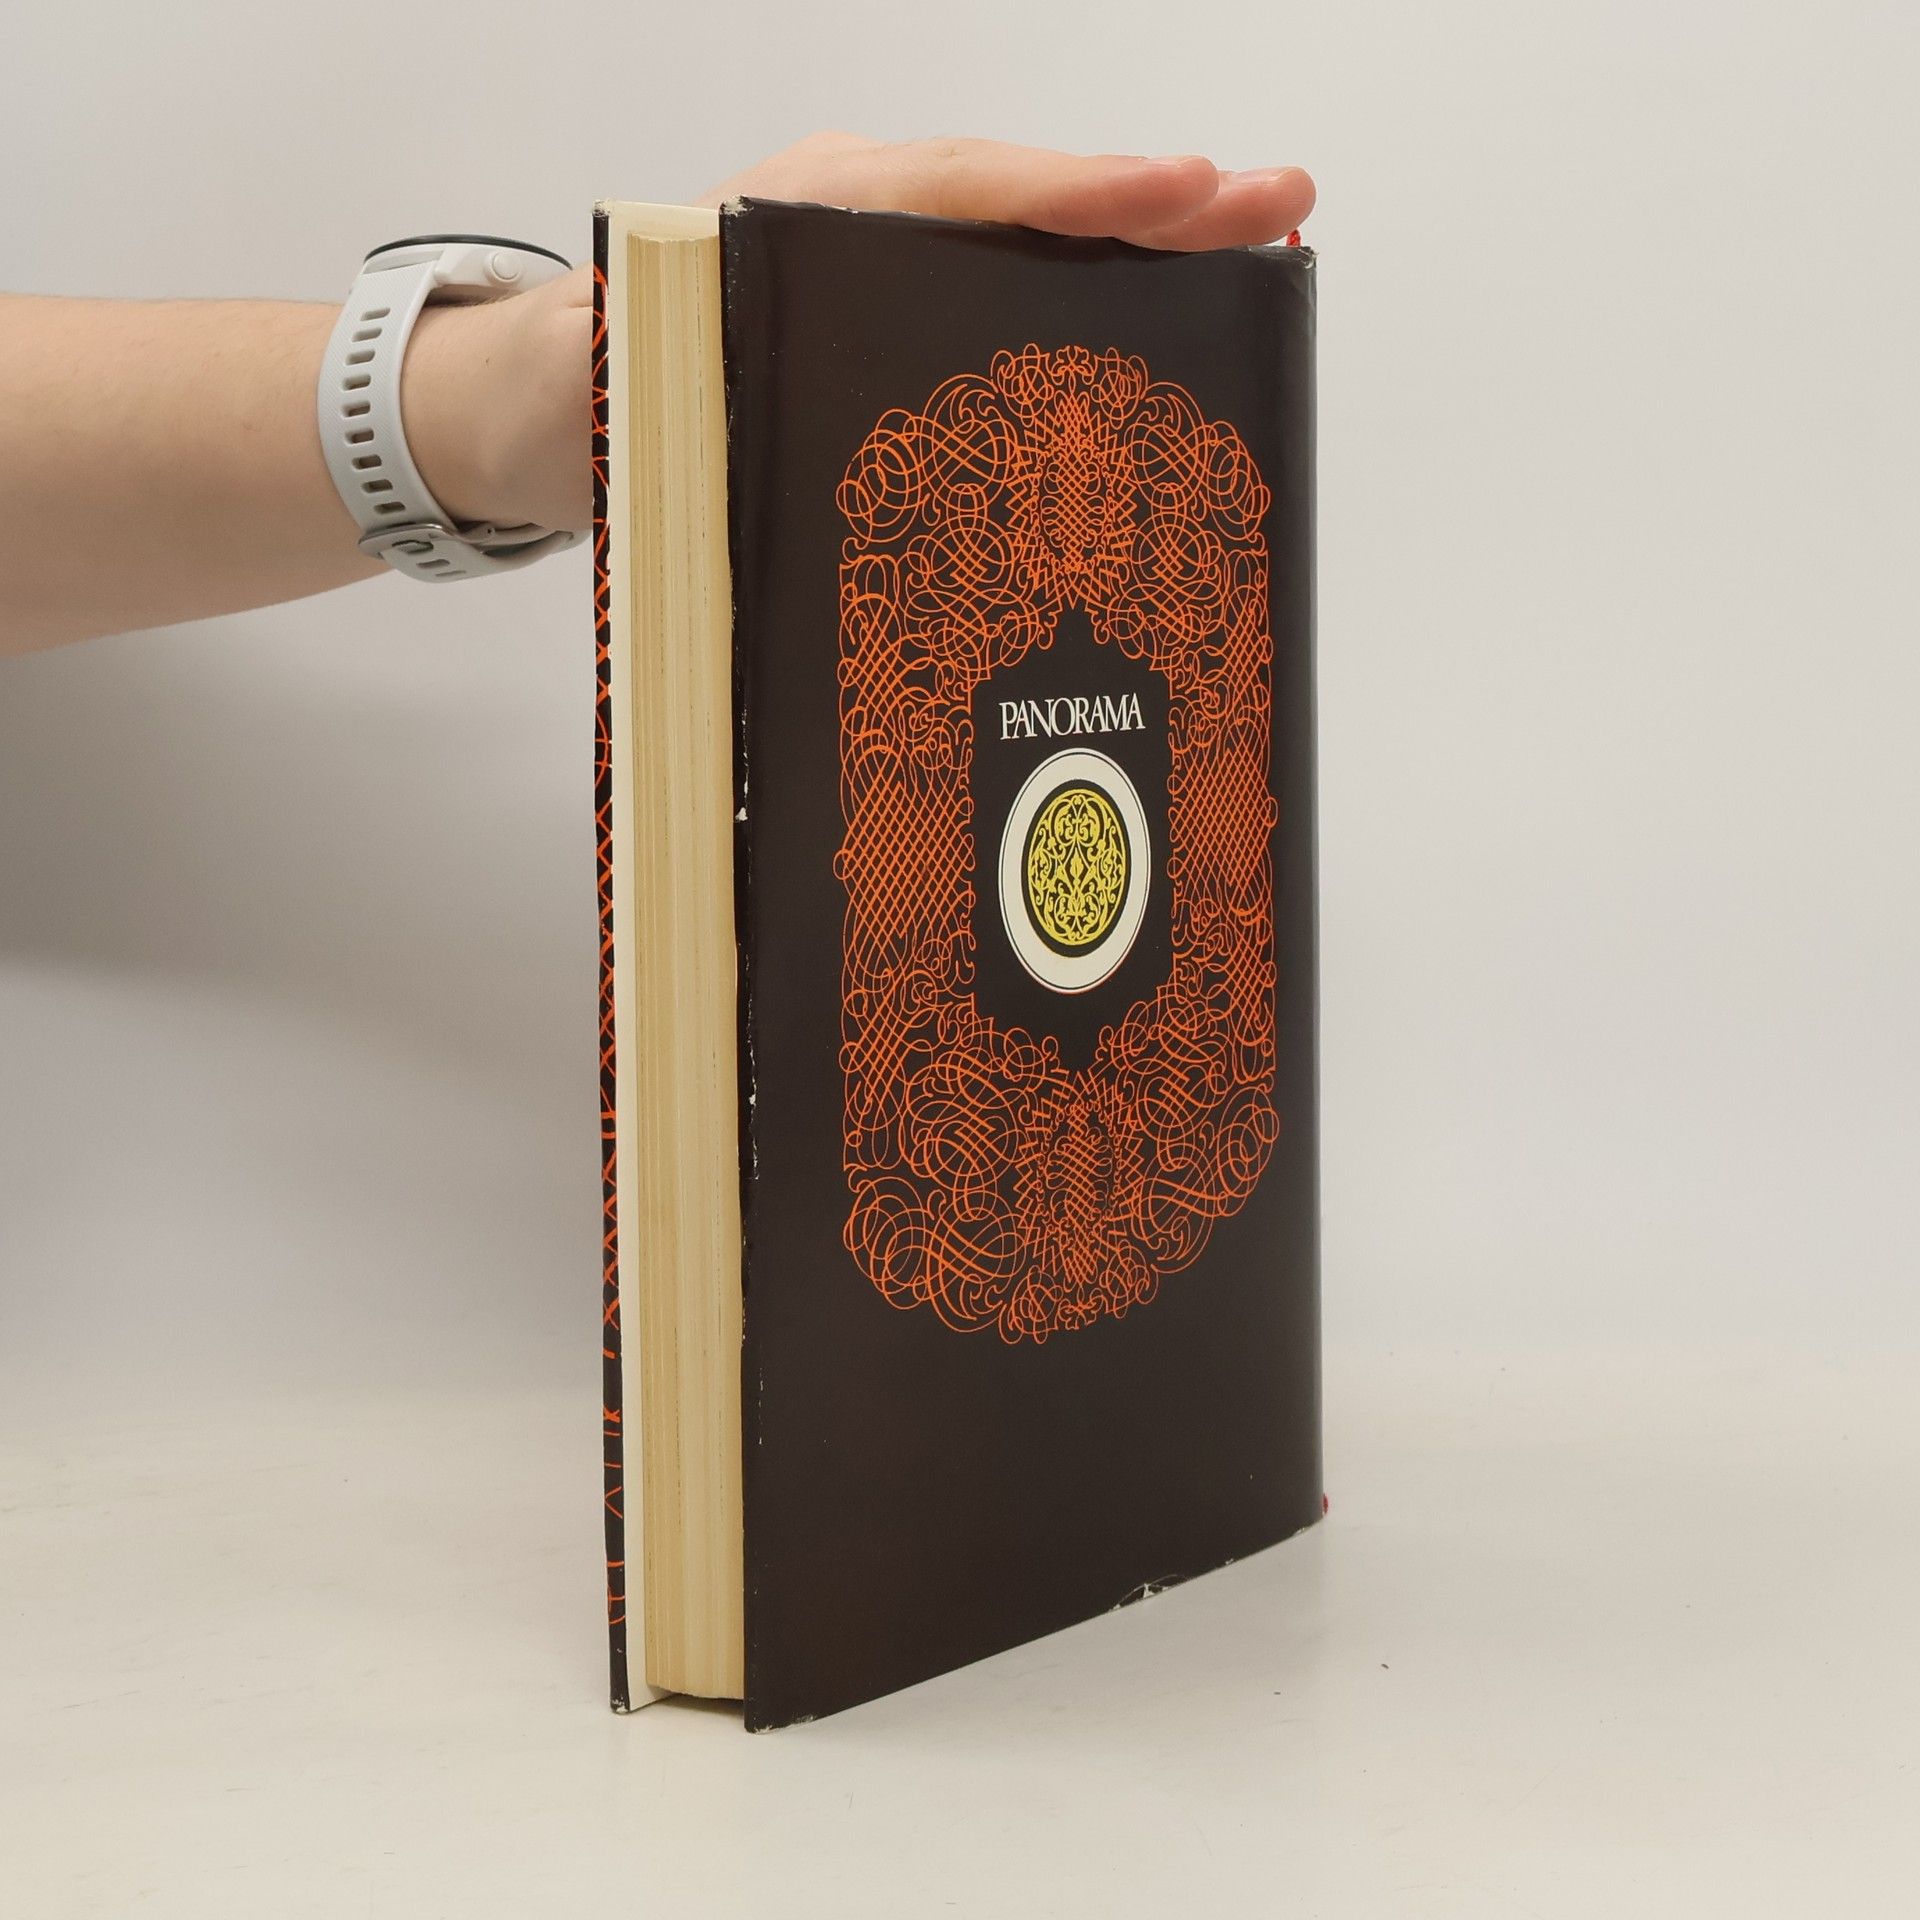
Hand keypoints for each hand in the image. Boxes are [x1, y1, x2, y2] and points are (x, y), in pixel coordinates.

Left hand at [406, 136, 1315, 539]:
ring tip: (1260, 256)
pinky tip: (1163, 335)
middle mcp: (850, 232)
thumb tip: (702, 385)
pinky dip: (1089, 307)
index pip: (949, 191)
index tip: (1175, 194)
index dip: (1065, 197)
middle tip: (1282, 204)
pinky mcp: (892, 333)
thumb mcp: (607, 381)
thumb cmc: (581, 394)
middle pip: (1018, 205)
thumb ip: (659, 370)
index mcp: (792, 224)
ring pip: (1025, 251)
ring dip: (1141, 255)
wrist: (540, 416)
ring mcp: (879, 279)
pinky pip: (1005, 306)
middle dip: (1151, 206)